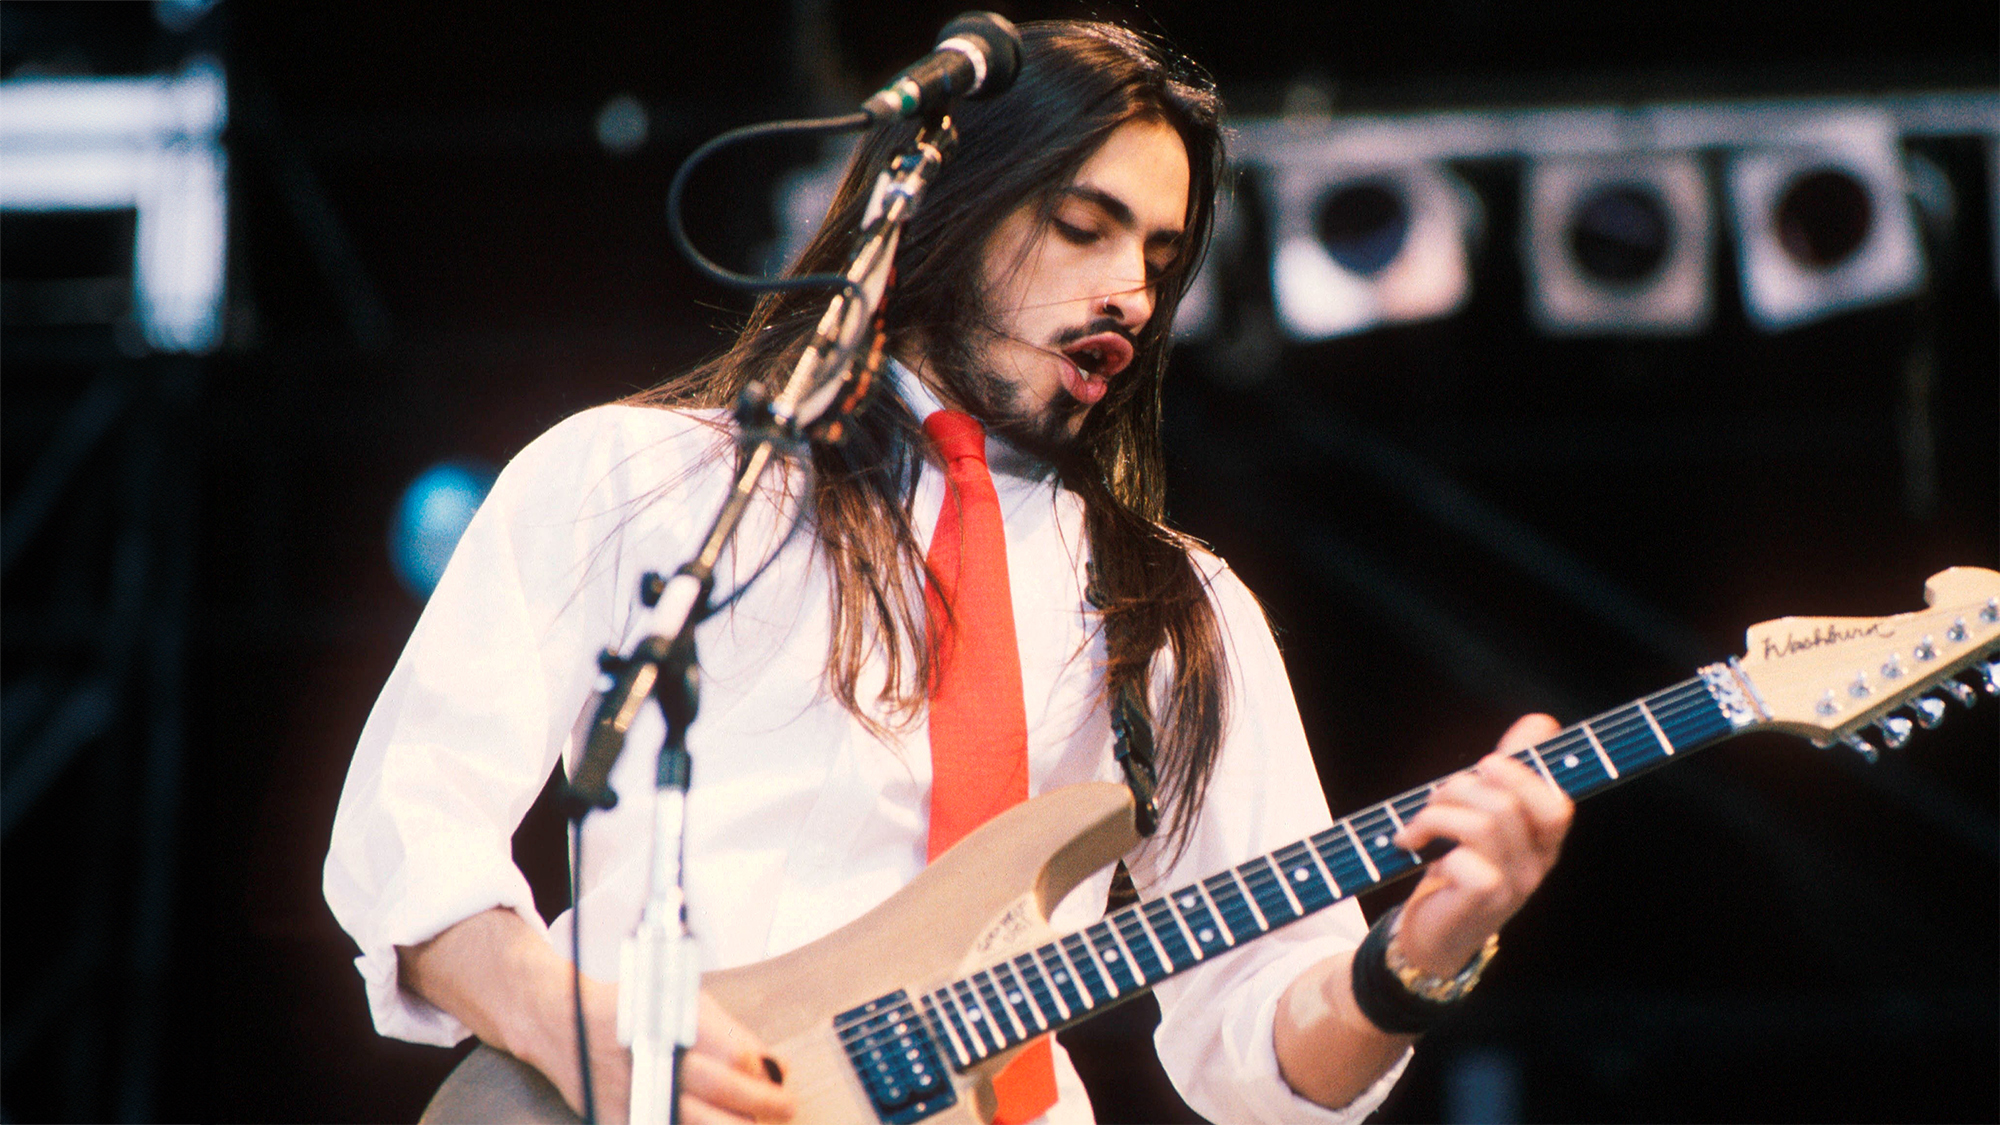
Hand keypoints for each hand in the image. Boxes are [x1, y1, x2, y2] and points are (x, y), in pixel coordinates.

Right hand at [531, 982, 792, 1123]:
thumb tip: (775, 1068)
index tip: (782, 1079)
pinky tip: (716, 1124)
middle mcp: (655, 1059)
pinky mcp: (620, 1119)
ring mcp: (636, 1093)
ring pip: (701, 1123)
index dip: (766, 1072)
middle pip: (724, 1091)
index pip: (737, 1055)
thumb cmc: (633, 1010)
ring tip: (753, 1122)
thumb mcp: (684, 1005)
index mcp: (674, 1023)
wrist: (565, 1025)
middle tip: (786, 1107)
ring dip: (735, 1124)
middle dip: (765, 1104)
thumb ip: (730, 1036)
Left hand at [1390, 713, 1570, 976]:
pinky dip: (1432, 849)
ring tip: (1415, 829)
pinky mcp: (1486, 903)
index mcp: (1543, 839)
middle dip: (1458, 788)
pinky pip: (1466, 862)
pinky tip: (1414, 854)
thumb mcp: (1482, 814)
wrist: (1432, 935)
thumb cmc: (1457, 867)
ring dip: (1436, 815)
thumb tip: (1542, 722)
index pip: (1558, 799)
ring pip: (1484, 824)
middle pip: (1507, 801)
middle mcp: (1538, 863)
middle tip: (1433, 804)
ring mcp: (1516, 886)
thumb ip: (1509, 772)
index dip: (1523, 770)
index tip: (1487, 765)